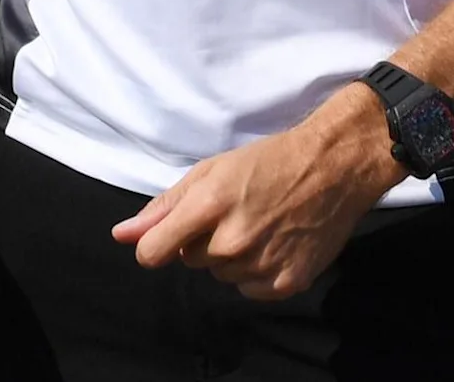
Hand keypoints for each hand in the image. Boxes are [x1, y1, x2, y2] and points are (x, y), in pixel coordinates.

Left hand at [113, 82, 398, 300]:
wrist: (333, 168)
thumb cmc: (267, 162)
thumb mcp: (210, 171)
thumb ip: (163, 207)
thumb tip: (120, 236)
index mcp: (208, 205)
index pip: (153, 253)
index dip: (154, 246)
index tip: (166, 238)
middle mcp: (232, 240)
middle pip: (190, 261)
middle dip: (203, 240)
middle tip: (235, 212)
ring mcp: (260, 264)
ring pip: (221, 276)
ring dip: (231, 257)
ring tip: (259, 224)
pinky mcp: (285, 283)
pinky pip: (249, 290)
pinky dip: (257, 272)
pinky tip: (276, 243)